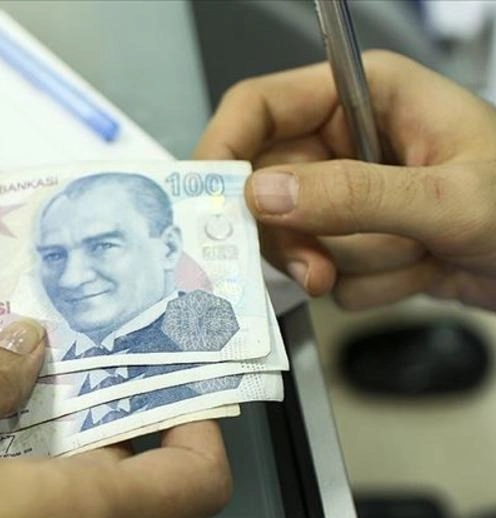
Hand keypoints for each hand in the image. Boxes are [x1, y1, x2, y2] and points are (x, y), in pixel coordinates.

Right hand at [196, 50, 495, 310]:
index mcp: (364, 97)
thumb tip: (261, 195)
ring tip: (418, 255)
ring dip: (354, 263)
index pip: (259, 107)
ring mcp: (351, 196)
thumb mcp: (448, 197)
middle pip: (266, 187)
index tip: (206, 203)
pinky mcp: (358, 241)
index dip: (224, 150)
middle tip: (320, 267)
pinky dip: (372, 284)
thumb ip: (352, 194)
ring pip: (295, 239)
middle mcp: (347, 142)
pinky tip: (423, 270)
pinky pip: (327, 272)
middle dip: (299, 235)